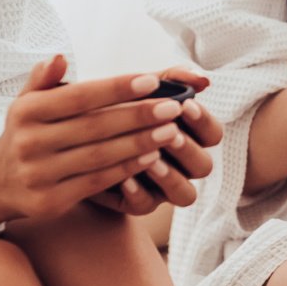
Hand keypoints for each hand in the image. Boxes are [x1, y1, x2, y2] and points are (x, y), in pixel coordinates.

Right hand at [0, 56, 196, 226]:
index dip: (117, 89)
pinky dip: (126, 169)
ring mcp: (39, 174)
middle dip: (138, 116)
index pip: (79, 97)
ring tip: (172, 131)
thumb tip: (60, 57)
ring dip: (140, 143)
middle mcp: (30, 142)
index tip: (152, 80)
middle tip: (174, 107)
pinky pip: (97, 182)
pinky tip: (152, 157)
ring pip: (100, 156)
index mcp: (26, 111)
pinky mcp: (50, 201)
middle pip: (95, 127)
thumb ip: (44, 79)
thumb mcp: (26, 102)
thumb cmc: (25, 133)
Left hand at [88, 66, 223, 213]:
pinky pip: (145, 205)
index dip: (203, 122)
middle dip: (189, 150)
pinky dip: (138, 192)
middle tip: (171, 134)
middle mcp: (182, 165)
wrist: (74, 135)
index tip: (185, 105)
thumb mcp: (140, 88)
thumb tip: (204, 80)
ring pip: (185, 194)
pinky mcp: (137, 202)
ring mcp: (163, 187)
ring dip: (171, 177)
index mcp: (189, 135)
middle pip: (204, 166)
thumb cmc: (115, 106)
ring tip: (152, 160)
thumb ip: (172, 79)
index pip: (213, 133)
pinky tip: (124, 178)